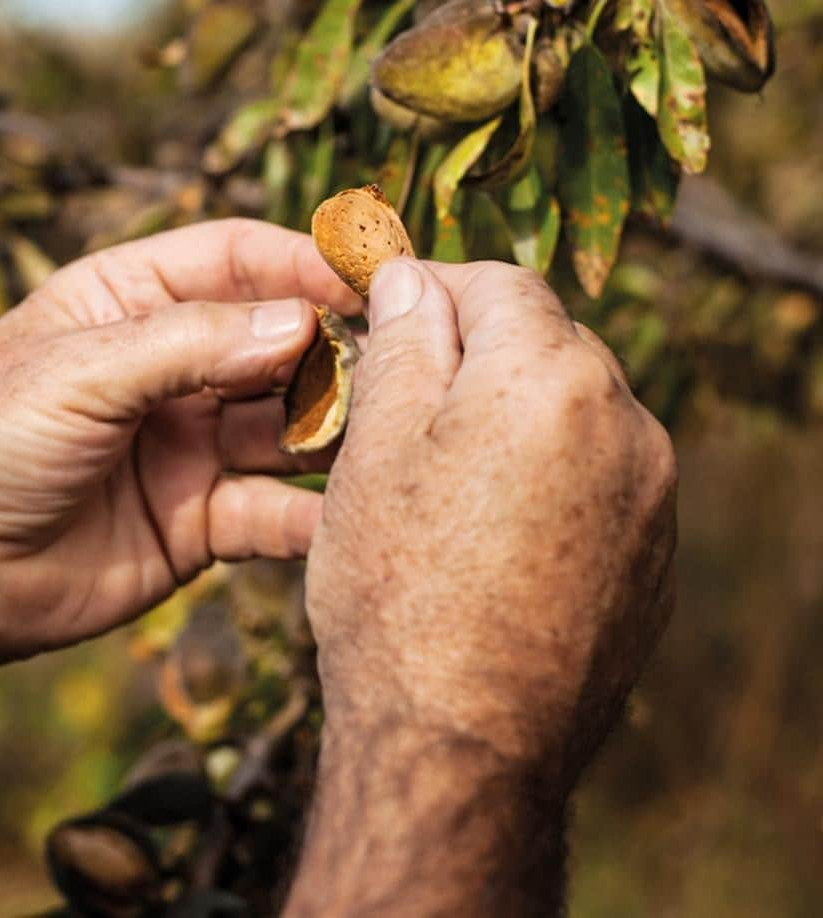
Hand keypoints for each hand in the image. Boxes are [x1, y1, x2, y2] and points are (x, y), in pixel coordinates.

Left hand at [0, 220, 358, 671]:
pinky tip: (354, 517)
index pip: (235, 259)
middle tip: (396, 358)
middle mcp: (170, 368)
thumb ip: (190, 344)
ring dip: (336, 427)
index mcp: (130, 302)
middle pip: (276, 340)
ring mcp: (190, 443)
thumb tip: (300, 322)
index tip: (367, 277)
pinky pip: (274, 512)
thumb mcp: (79, 371)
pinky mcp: (201, 520)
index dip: (301, 261)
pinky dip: (315, 516)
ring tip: (387, 431)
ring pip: (288, 425)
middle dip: (333, 347)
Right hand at [288, 258, 675, 915]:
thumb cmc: (399, 591)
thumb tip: (414, 279)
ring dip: (517, 414)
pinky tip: (493, 530)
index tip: (392, 313)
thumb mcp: (376, 446)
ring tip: (446, 473)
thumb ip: (405, 341)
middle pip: (548, 344)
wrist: (461, 752)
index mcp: (553, 377)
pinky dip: (551, 475)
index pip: (501, 285)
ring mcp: (652, 496)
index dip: (439, 287)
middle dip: (480, 352)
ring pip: (576, 411)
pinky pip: (601, 478)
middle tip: (406, 395)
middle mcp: (626, 424)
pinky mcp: (655, 558)